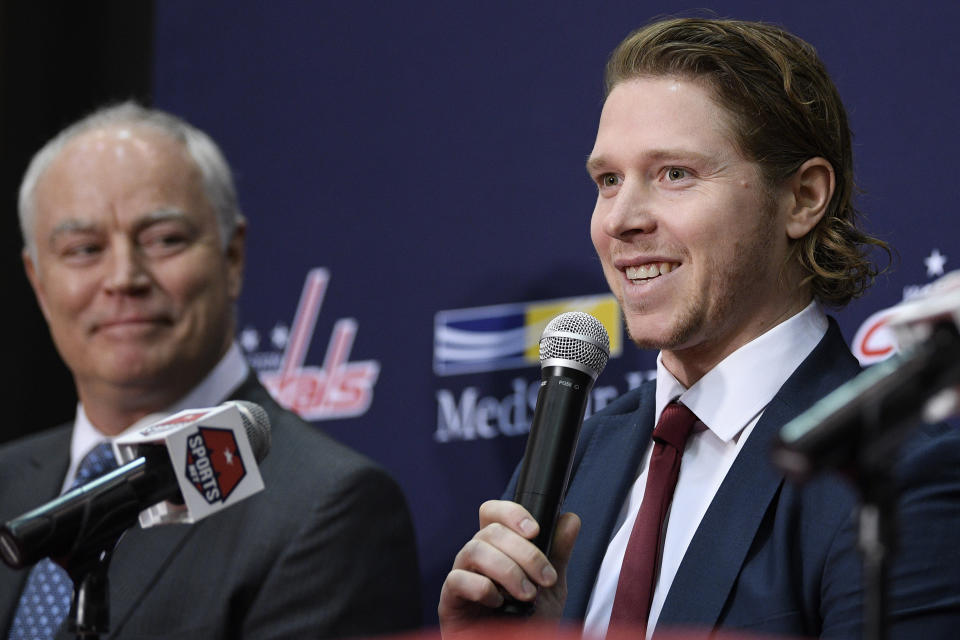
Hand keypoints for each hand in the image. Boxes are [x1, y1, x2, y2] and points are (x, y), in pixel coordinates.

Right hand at [438, 500, 580, 636]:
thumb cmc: (527, 622)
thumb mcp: (551, 586)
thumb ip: (558, 553)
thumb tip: (570, 519)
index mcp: (497, 547)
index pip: (493, 512)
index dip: (511, 513)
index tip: (535, 530)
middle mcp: (476, 557)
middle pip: (490, 531)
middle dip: (524, 553)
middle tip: (544, 579)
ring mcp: (461, 576)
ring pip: (474, 549)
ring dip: (508, 570)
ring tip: (527, 595)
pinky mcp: (449, 600)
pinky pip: (457, 580)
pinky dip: (482, 589)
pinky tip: (498, 604)